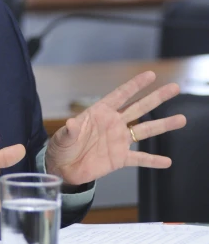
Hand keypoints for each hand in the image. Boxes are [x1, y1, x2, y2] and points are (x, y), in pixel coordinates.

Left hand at [45, 71, 185, 184]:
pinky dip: (152, 161)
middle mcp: (113, 124)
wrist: (63, 168)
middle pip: (139, 108)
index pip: (121, 95)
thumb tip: (71, 124)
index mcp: (100, 112)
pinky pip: (139, 159)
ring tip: (181, 119)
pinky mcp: (119, 159)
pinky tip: (167, 162)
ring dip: (163, 125)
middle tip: (174, 88)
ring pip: (144, 130)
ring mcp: (118, 141)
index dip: (135, 85)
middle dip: (156, 97)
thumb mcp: (62, 137)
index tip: (150, 75)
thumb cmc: (61, 147)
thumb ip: (69, 131)